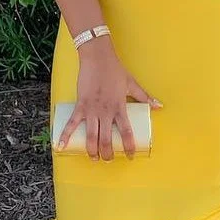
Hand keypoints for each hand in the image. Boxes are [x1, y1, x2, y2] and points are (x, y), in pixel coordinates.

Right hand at [56, 36, 162, 160]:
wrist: (97, 58)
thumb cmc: (115, 71)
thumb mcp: (132, 84)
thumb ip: (145, 97)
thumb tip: (159, 106)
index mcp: (120, 108)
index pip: (126, 133)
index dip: (129, 147)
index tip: (131, 156)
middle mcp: (106, 112)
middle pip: (106, 140)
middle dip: (107, 154)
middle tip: (109, 160)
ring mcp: (92, 110)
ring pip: (91, 137)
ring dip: (92, 151)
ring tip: (94, 158)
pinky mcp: (80, 105)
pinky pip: (71, 124)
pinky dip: (65, 136)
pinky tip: (60, 146)